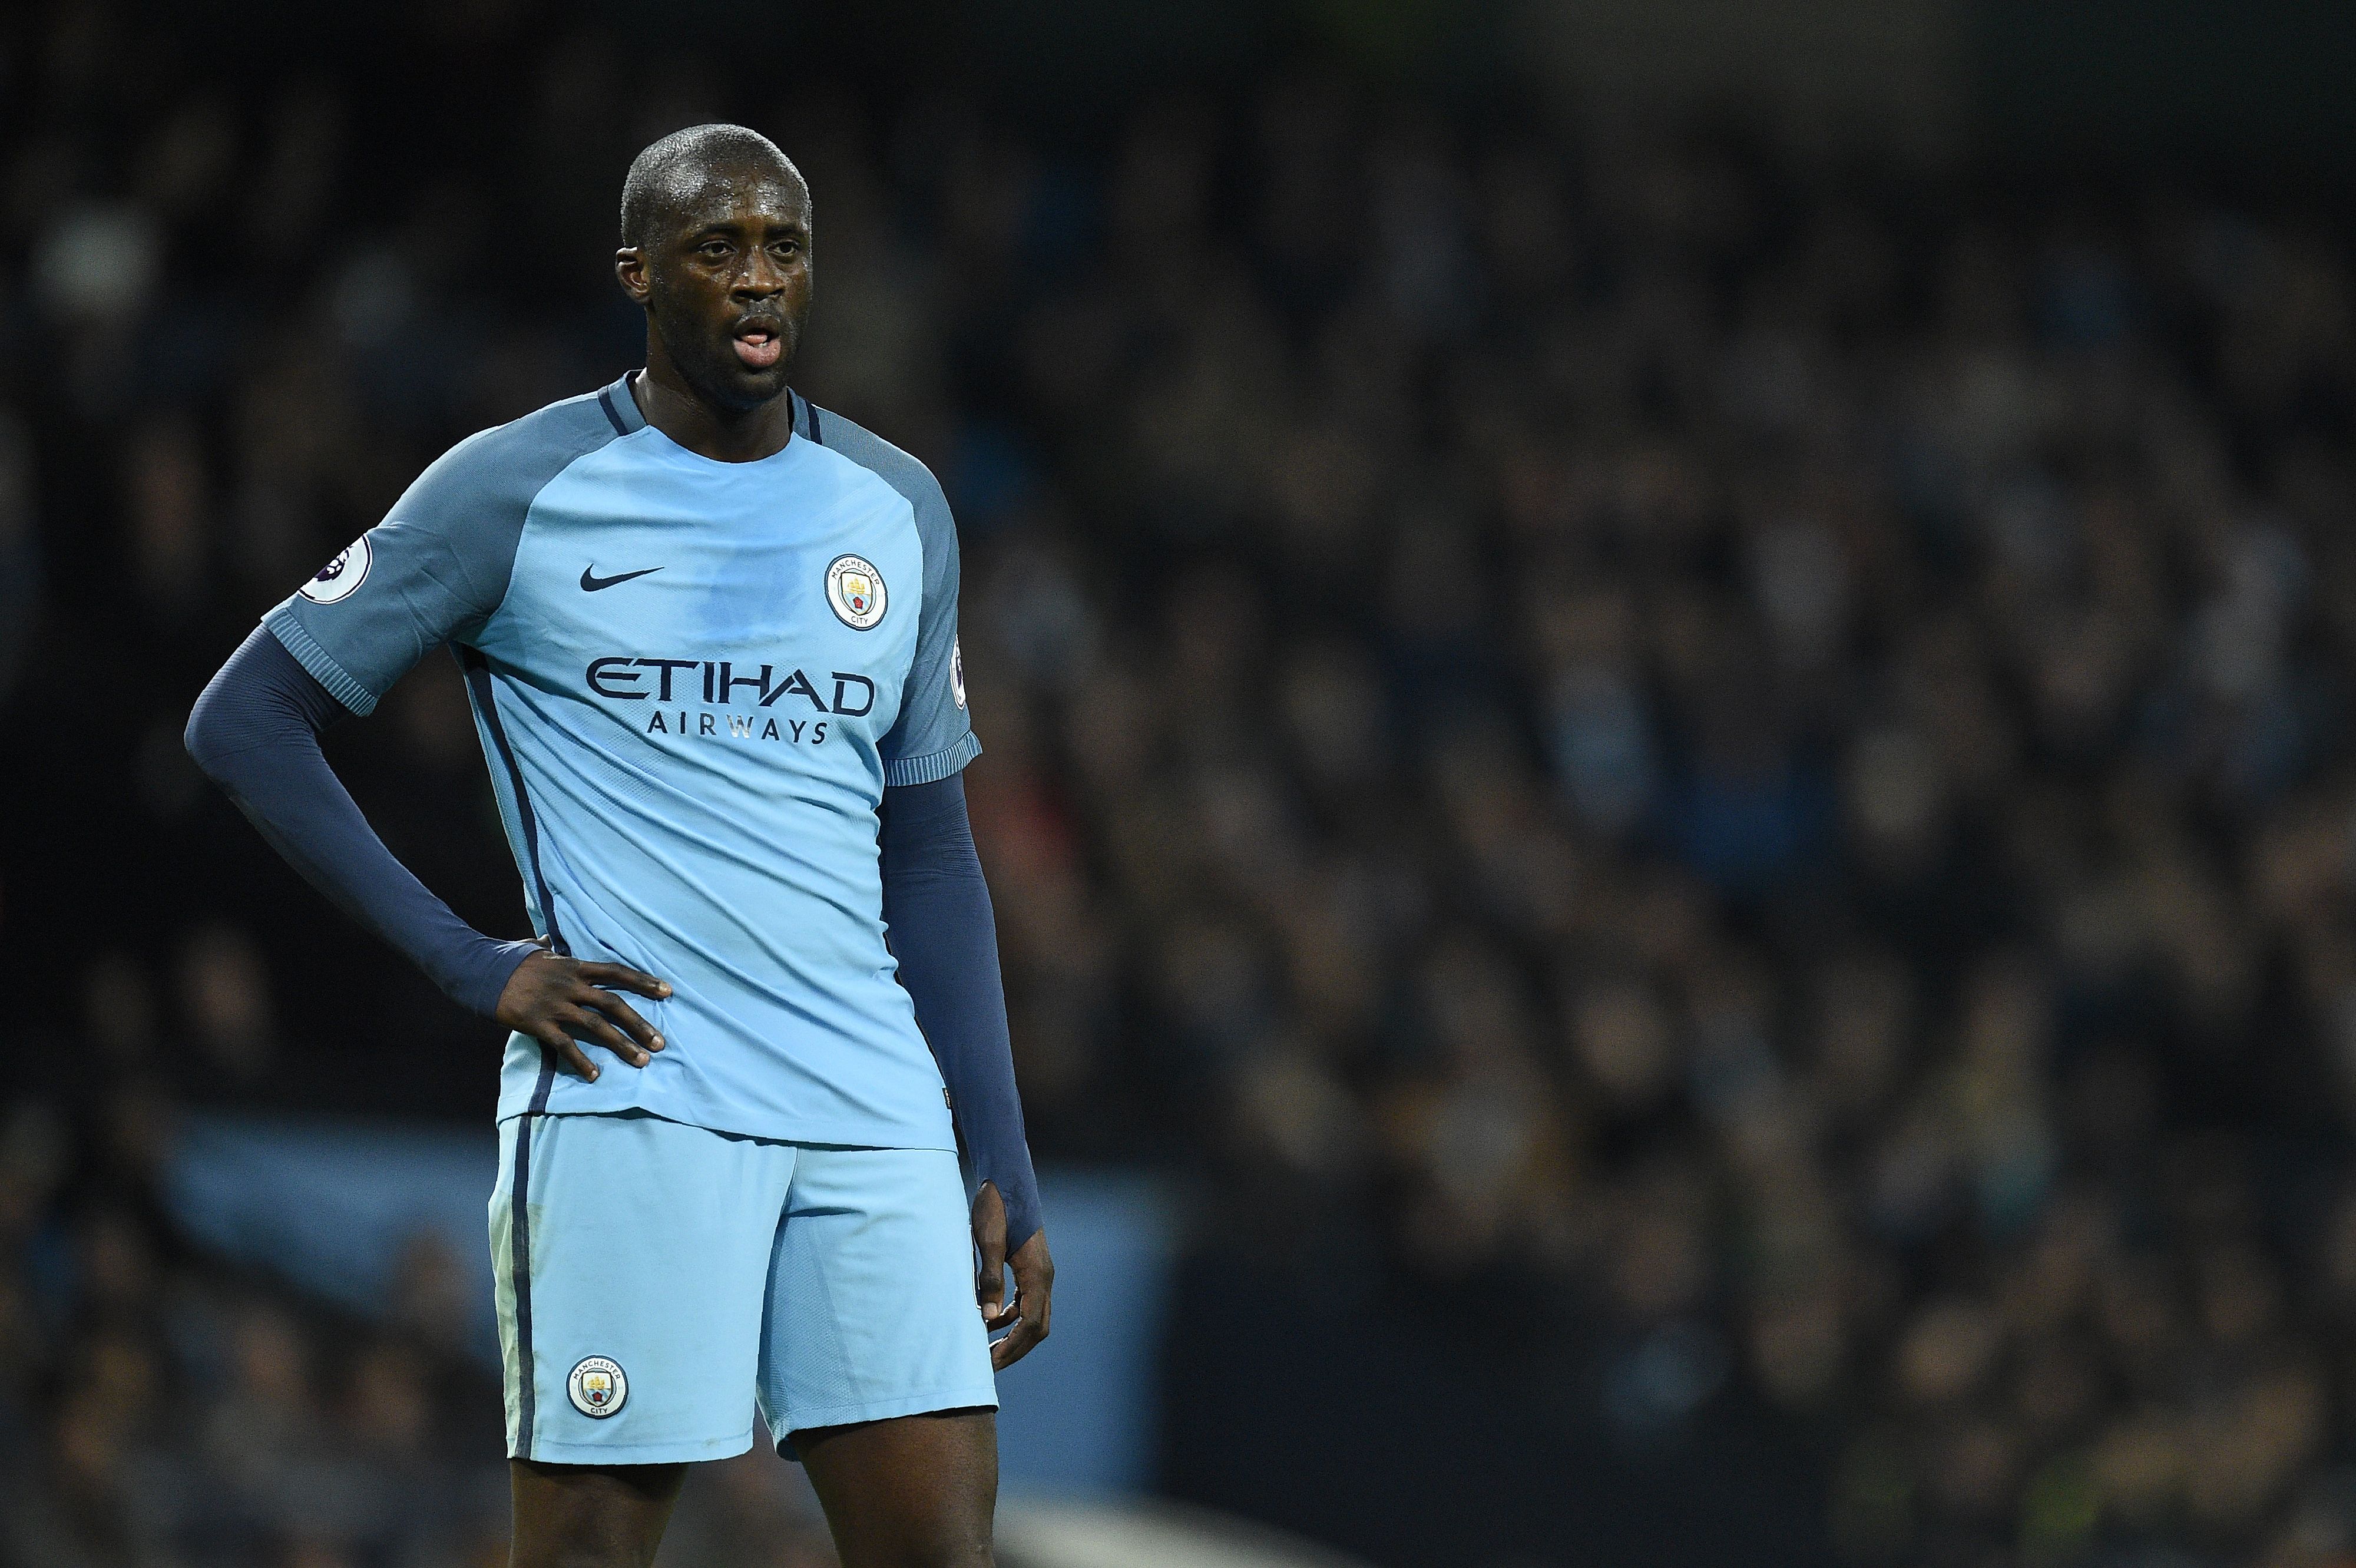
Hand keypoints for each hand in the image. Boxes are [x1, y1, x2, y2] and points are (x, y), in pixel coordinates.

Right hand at [494, 947, 671, 1082]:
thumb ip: (551, 949)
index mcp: (575, 967)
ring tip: (642, 1061)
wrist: (481, 972)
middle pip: (613, 1004)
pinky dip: (581, 1061)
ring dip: (622, 1045)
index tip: (668, 991)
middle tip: (660, 1043)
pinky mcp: (539, 1023)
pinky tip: (595, 1076)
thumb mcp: (537, 950)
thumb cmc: (510, 960)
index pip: (617, 972)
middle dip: (640, 1024)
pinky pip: (565, 1045)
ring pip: (596, 1026)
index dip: (644, 981)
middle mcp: (570, 985)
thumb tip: (551, 939)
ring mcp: (556, 1005)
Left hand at [972, 1181, 1051, 1369]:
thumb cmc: (996, 1207)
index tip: (989, 1365)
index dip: (1011, 1347)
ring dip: (1013, 1337)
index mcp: (1037, 1274)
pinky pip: (1026, 1303)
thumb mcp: (988, 1242)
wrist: (1006, 1180)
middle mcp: (1044, 1277)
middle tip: (988, 1368)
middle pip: (1037, 1327)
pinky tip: (988, 1321)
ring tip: (986, 1350)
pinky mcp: (1031, 1267)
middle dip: (1015, 1349)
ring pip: (1034, 1317)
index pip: (1030, 1323)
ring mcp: (1040, 1272)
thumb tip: (985, 1320)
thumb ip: (989, 1280)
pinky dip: (1010, 1318)